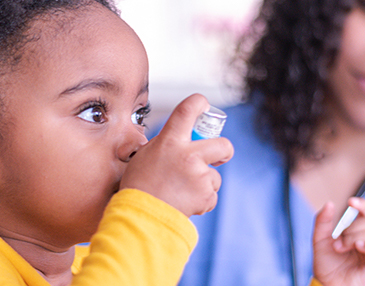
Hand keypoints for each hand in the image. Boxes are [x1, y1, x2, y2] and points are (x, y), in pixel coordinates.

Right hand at [119, 94, 233, 216]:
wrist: (141, 216)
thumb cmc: (139, 186)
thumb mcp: (145, 156)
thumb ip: (166, 146)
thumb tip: (178, 143)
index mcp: (170, 141)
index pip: (188, 109)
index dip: (199, 103)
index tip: (204, 105)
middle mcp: (188, 155)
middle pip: (223, 144)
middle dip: (225, 151)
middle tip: (220, 156)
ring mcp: (199, 176)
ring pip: (214, 176)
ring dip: (204, 183)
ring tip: (182, 191)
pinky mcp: (205, 195)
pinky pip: (211, 195)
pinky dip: (201, 200)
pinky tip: (185, 202)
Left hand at [312, 198, 364, 285]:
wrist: (328, 284)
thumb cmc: (327, 263)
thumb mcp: (319, 240)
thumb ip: (322, 221)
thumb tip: (329, 204)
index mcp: (359, 230)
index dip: (362, 205)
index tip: (351, 202)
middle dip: (349, 231)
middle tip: (337, 244)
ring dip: (353, 240)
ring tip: (340, 249)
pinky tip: (360, 246)